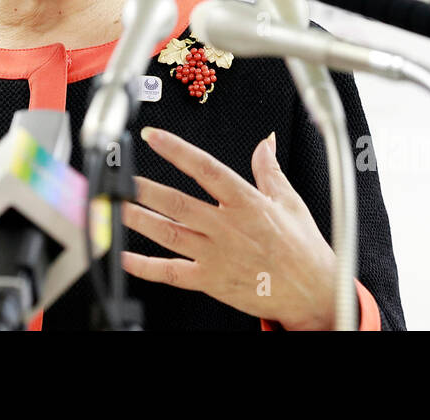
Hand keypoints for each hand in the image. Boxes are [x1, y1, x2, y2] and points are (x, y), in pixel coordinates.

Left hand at [120, 127, 338, 330]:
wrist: (311, 292)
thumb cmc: (302, 248)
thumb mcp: (290, 201)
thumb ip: (269, 170)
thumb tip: (265, 142)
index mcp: (246, 202)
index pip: (205, 168)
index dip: (177, 150)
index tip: (155, 137)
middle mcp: (227, 227)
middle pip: (178, 203)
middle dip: (145, 189)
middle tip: (122, 176)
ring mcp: (217, 255)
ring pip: (170, 234)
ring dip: (140, 220)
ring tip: (118, 207)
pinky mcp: (211, 281)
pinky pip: (172, 273)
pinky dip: (146, 266)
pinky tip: (127, 257)